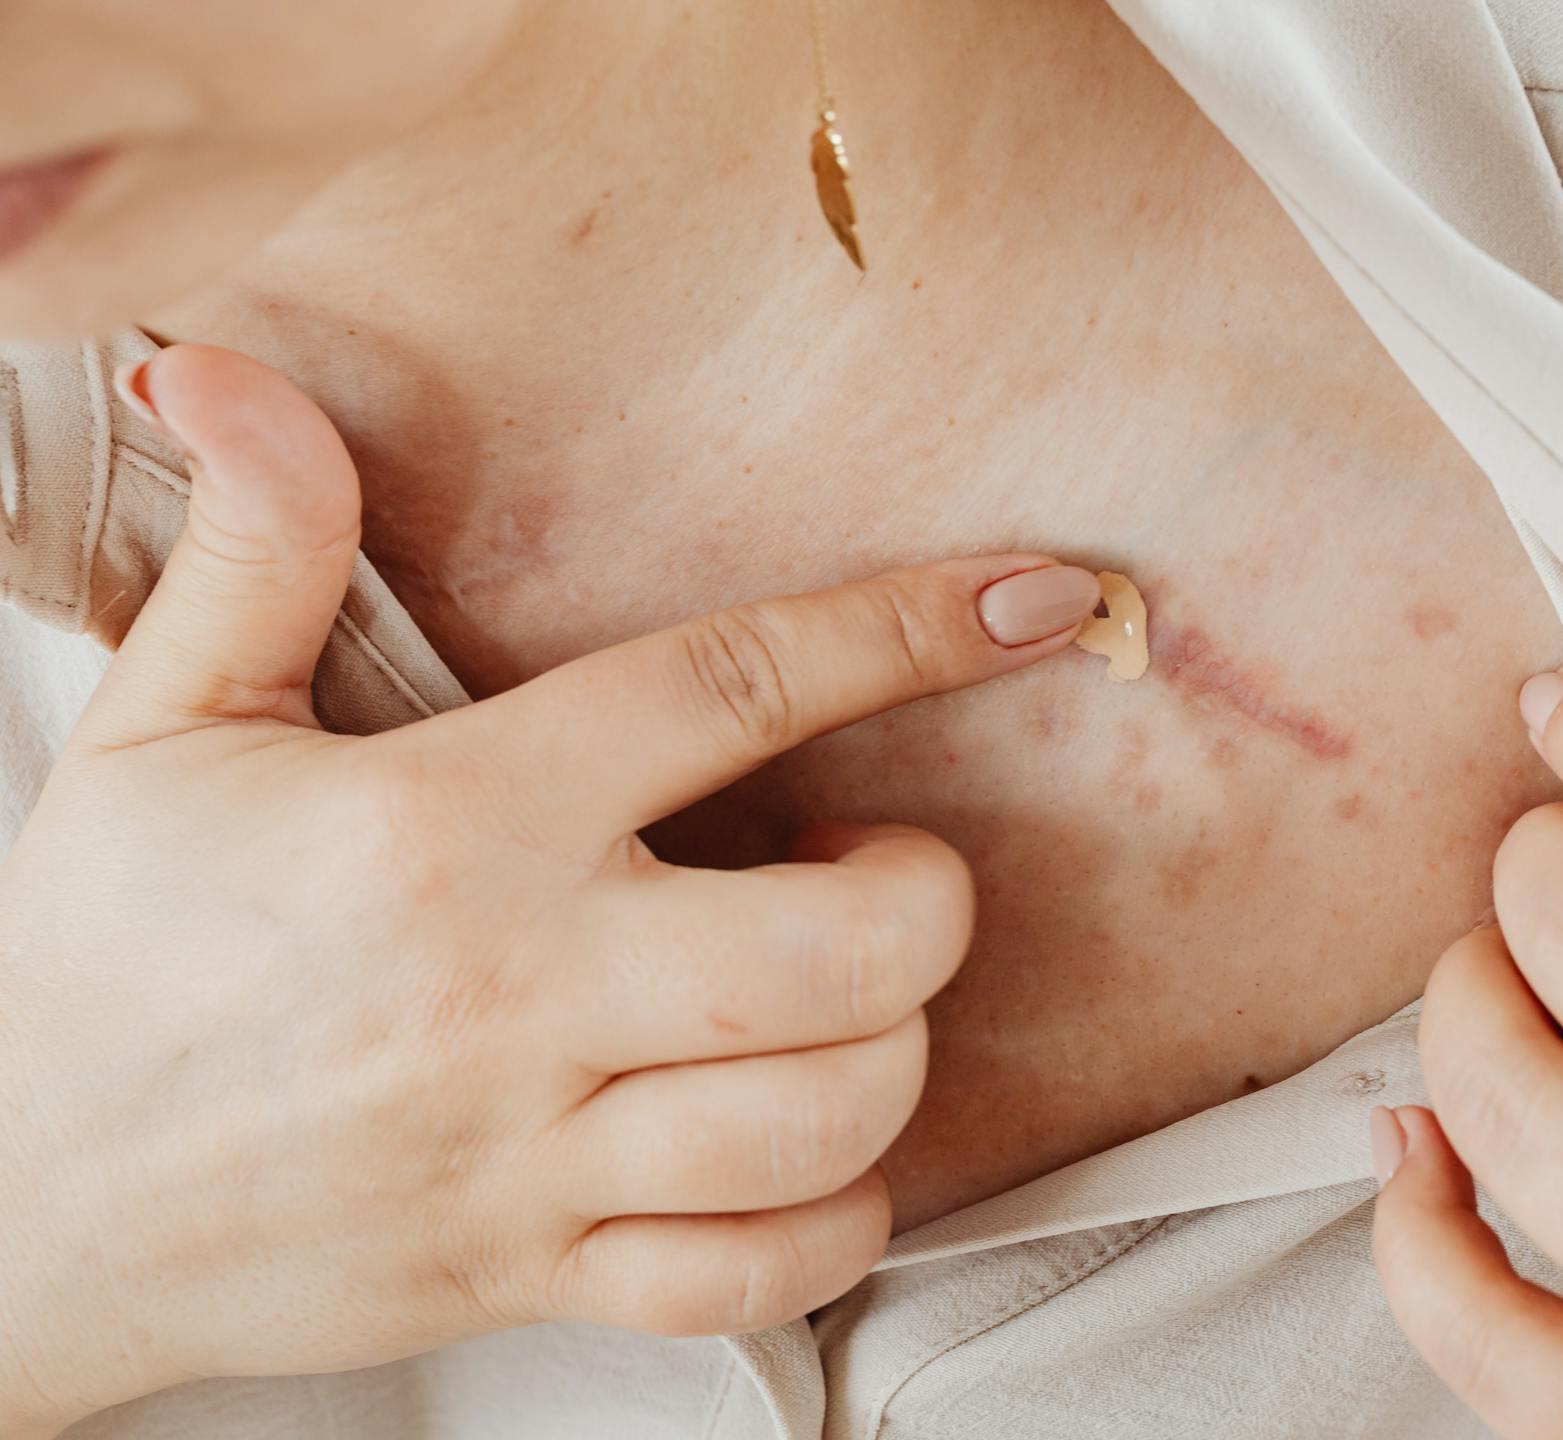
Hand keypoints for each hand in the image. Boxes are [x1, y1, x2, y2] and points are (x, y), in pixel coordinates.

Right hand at [0, 346, 1101, 1437]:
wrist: (11, 1201)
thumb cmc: (103, 955)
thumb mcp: (161, 724)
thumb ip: (254, 547)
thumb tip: (227, 374)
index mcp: (452, 825)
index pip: (732, 691)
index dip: (910, 631)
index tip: (1037, 597)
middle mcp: (520, 991)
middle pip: (841, 952)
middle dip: (928, 900)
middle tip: (882, 869)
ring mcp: (536, 1155)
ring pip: (824, 1118)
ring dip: (894, 1052)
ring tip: (842, 1002)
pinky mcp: (534, 1278)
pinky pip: (757, 1276)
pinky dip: (833, 1219)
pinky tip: (804, 1152)